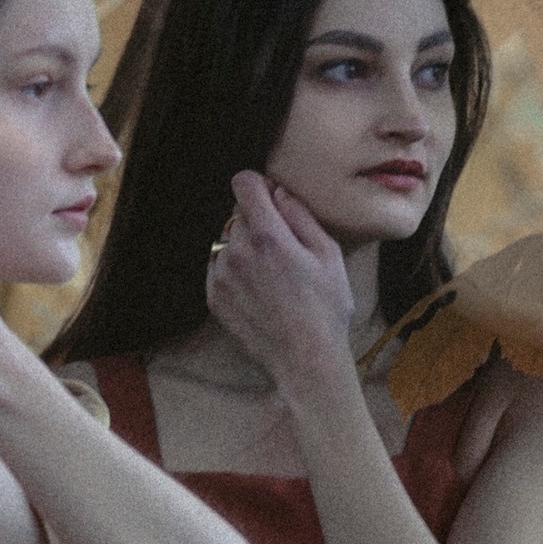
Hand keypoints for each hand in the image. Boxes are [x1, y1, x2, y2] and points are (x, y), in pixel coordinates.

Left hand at [203, 170, 358, 401]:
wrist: (305, 360)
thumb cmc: (326, 308)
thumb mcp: (328, 254)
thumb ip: (301, 215)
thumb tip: (279, 192)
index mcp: (268, 236)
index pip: (244, 183)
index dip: (260, 185)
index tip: (273, 200)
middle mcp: (237, 251)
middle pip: (237, 211)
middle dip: (257, 218)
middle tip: (283, 246)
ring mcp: (221, 275)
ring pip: (226, 239)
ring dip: (244, 244)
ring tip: (271, 273)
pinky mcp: (214, 296)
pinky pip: (218, 264)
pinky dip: (234, 268)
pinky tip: (259, 288)